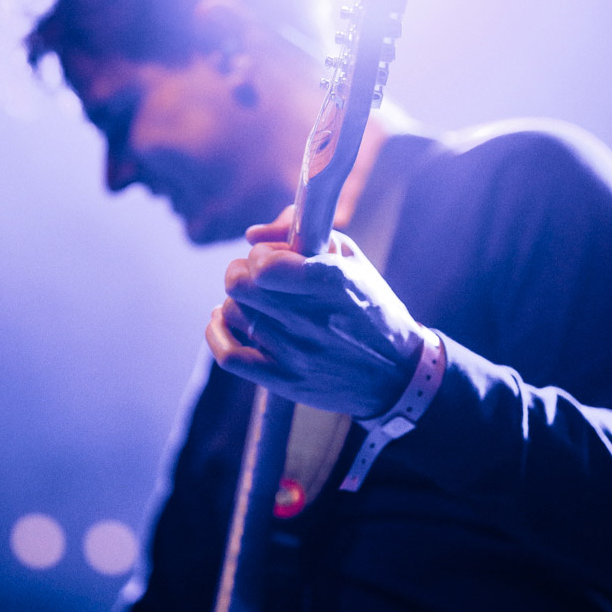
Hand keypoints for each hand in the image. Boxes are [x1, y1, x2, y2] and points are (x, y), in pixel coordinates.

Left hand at [206, 207, 424, 418]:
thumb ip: (304, 230)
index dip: (260, 255)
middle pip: (239, 284)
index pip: (264, 263)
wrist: (395, 373)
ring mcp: (295, 353)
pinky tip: (223, 321)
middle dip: (243, 272)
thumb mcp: (351, 259)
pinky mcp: (283, 381)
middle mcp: (311, 319)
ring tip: (257, 303)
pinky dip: (217, 333)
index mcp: (332, 283)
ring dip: (238, 302)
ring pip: (232, 312)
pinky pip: (227, 355)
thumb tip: (252, 234)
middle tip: (258, 277)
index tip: (270, 258)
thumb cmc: (370, 307)